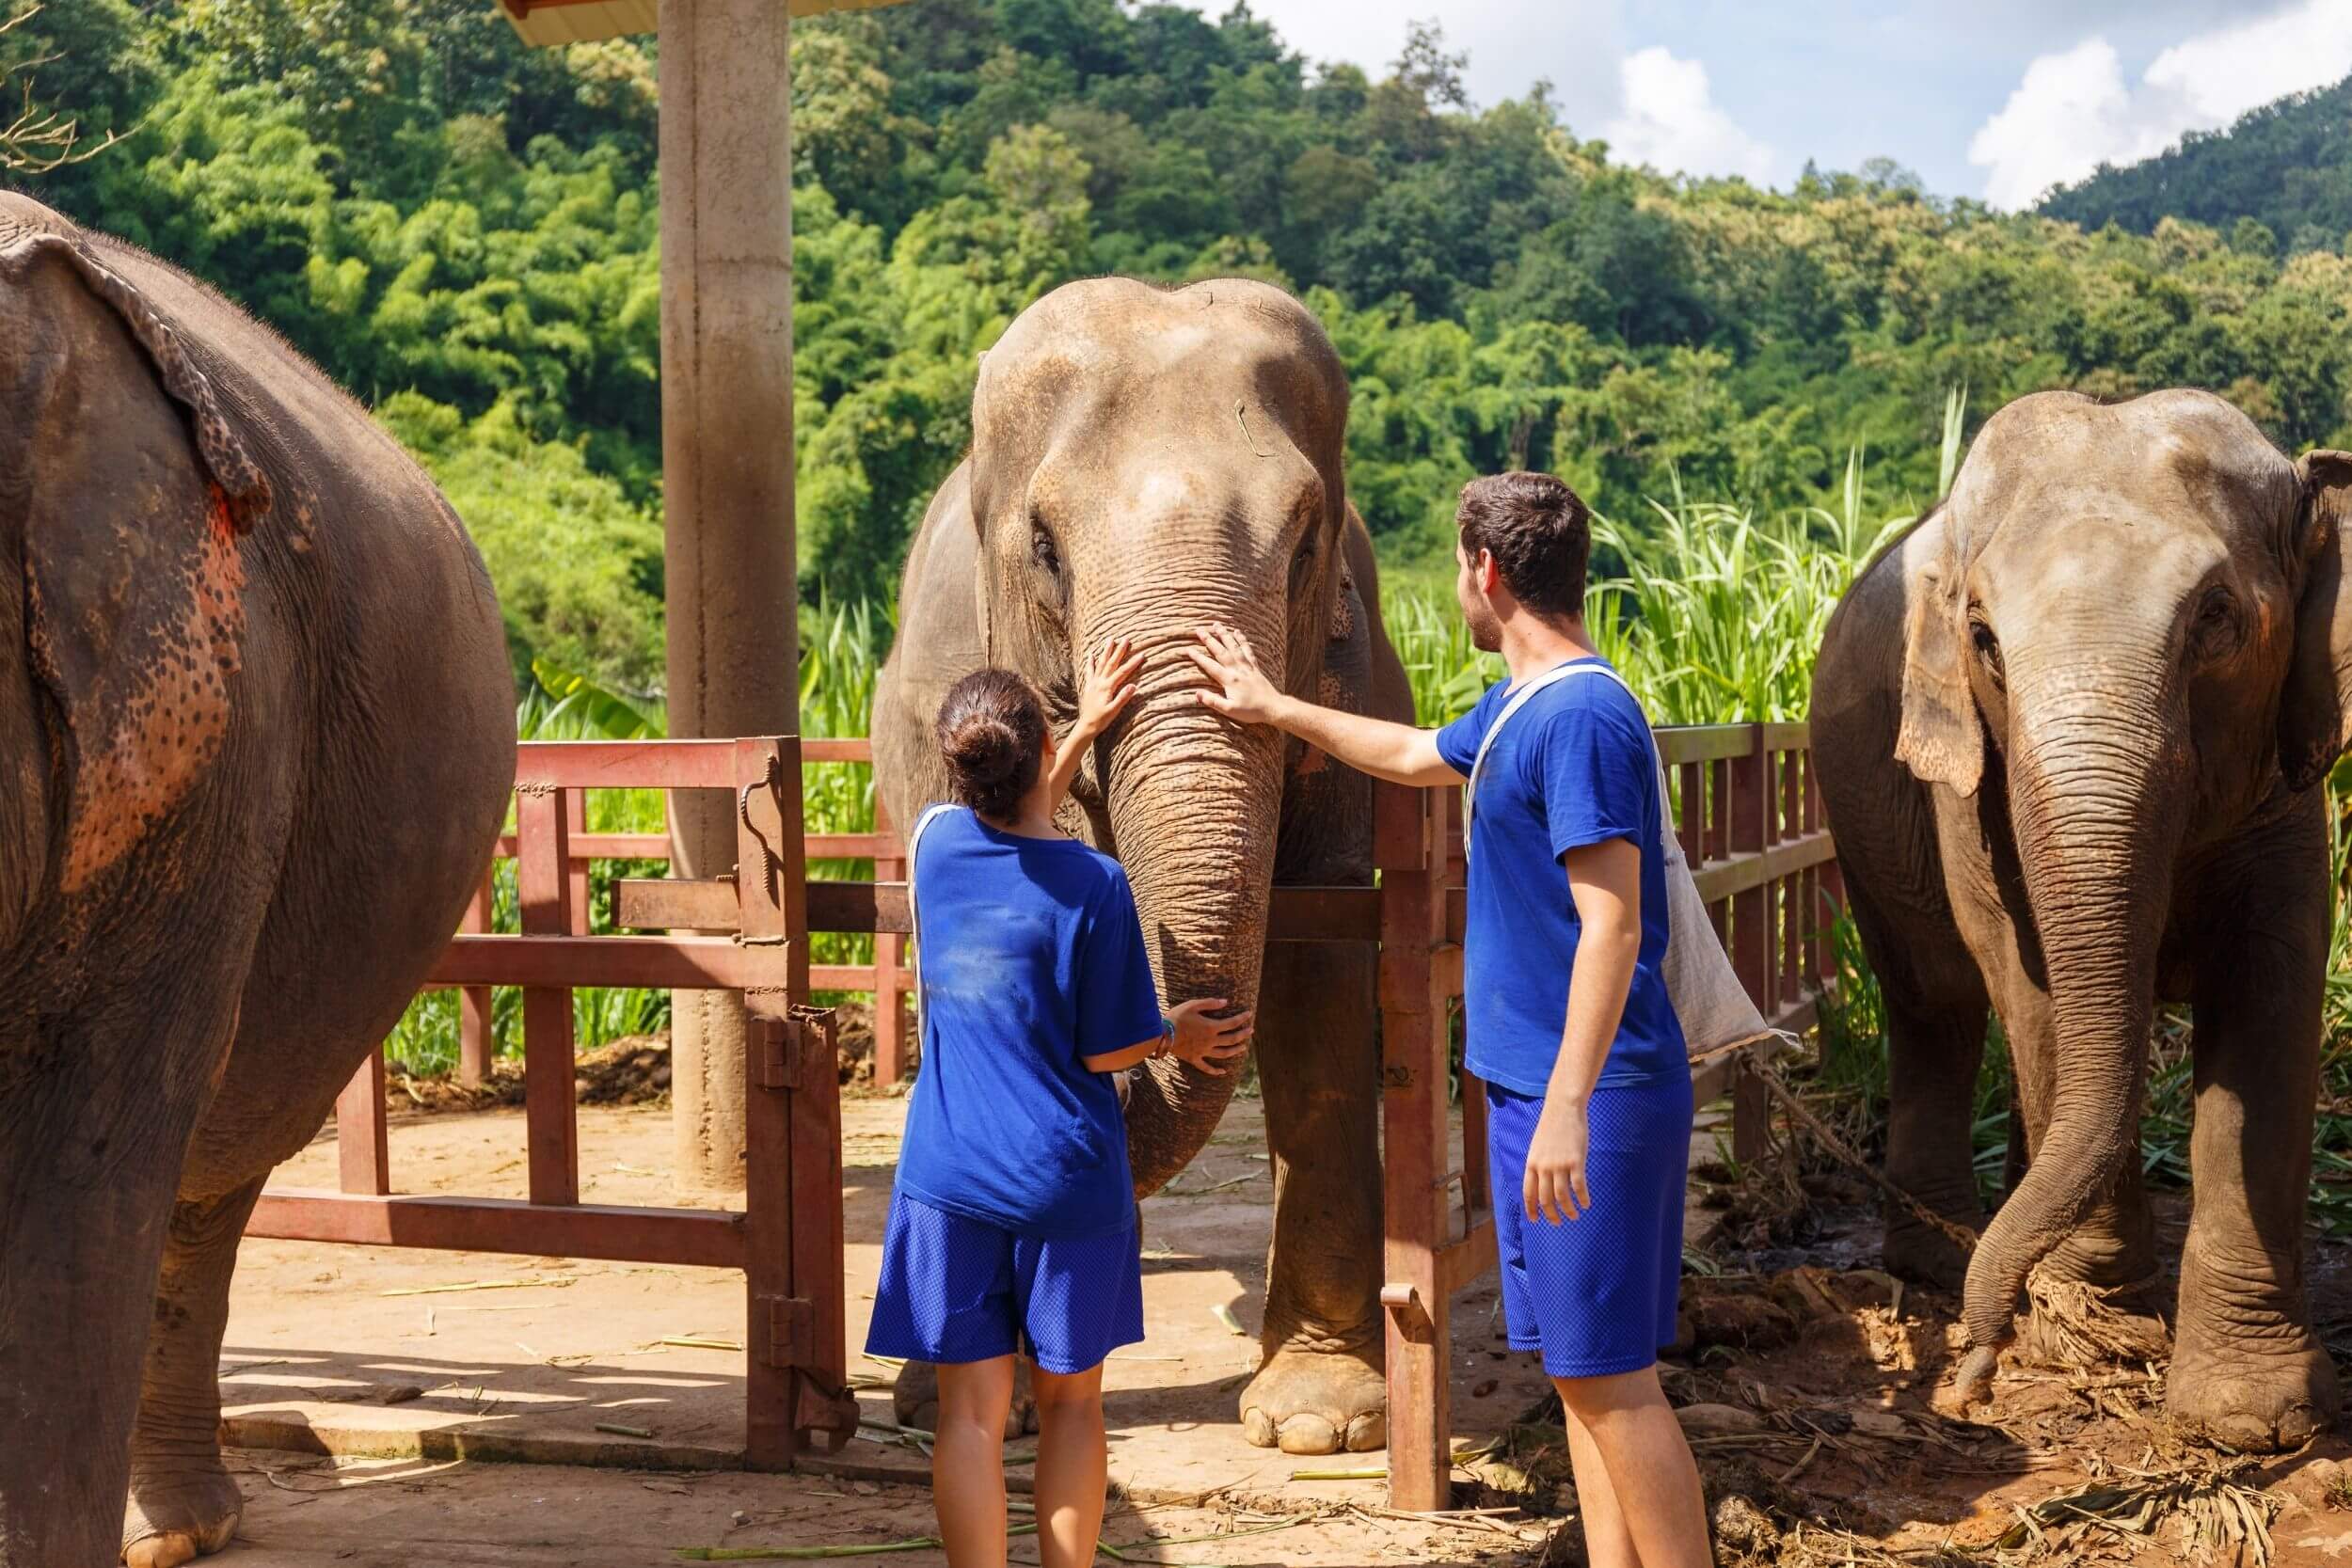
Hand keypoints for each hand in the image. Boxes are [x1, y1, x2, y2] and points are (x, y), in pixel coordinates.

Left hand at [1072, 637, 1143, 743]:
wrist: (1086, 725)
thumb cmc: (1101, 719)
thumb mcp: (1114, 711)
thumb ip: (1123, 698)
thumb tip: (1133, 686)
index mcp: (1107, 687)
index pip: (1122, 672)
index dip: (1133, 663)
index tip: (1142, 654)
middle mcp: (1099, 682)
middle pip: (1111, 663)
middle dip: (1119, 650)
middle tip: (1126, 639)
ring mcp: (1093, 682)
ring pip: (1101, 663)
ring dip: (1106, 651)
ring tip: (1110, 639)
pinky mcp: (1089, 686)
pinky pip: (1089, 670)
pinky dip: (1090, 661)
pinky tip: (1091, 653)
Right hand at [1165, 997, 1254, 1075]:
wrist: (1161, 1034)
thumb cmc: (1176, 1017)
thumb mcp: (1192, 1005)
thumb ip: (1210, 1003)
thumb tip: (1225, 1001)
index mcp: (1211, 1027)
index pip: (1232, 1023)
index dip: (1242, 1018)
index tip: (1249, 1014)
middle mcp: (1210, 1041)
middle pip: (1231, 1039)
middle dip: (1243, 1035)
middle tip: (1251, 1031)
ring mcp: (1203, 1051)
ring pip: (1224, 1054)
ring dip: (1235, 1051)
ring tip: (1243, 1048)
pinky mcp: (1194, 1059)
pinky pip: (1206, 1068)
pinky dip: (1215, 1071)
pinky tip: (1223, 1072)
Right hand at [1186, 624, 1284, 726]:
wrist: (1273, 708)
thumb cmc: (1251, 711)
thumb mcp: (1229, 710)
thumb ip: (1213, 701)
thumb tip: (1197, 693)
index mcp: (1229, 680)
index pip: (1210, 666)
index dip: (1198, 657)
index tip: (1187, 649)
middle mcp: (1237, 670)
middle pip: (1221, 651)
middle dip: (1209, 640)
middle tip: (1199, 630)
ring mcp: (1247, 667)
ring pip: (1234, 647)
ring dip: (1224, 635)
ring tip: (1216, 625)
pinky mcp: (1255, 667)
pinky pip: (1247, 650)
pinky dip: (1242, 640)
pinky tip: (1238, 632)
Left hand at [1523, 1098, 1590, 1225]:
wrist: (1563, 1108)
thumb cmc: (1551, 1127)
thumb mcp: (1538, 1146)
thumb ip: (1538, 1164)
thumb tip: (1542, 1182)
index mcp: (1531, 1163)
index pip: (1528, 1192)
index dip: (1531, 1209)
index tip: (1534, 1220)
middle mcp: (1543, 1167)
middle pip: (1545, 1199)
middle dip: (1551, 1214)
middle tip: (1558, 1222)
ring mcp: (1559, 1165)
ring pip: (1562, 1197)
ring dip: (1568, 1210)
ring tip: (1574, 1216)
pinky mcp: (1576, 1161)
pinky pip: (1579, 1187)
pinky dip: (1583, 1198)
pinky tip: (1586, 1204)